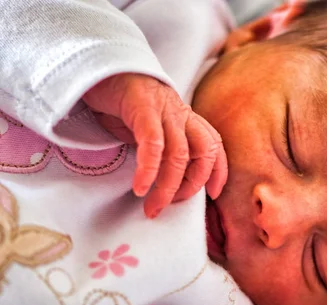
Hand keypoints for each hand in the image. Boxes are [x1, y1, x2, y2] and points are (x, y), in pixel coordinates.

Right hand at [82, 73, 226, 217]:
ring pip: (179, 154)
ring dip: (167, 186)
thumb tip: (166, 184)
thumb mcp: (149, 129)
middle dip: (191, 186)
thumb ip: (162, 149)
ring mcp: (165, 108)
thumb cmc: (122, 105)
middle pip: (203, 153)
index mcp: (186, 118)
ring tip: (153, 205)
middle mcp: (181, 113)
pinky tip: (140, 187)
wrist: (98, 67)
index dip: (219, 171)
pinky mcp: (143, 106)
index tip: (214, 194)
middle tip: (171, 205)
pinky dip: (149, 169)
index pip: (214, 145)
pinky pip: (153, 143)